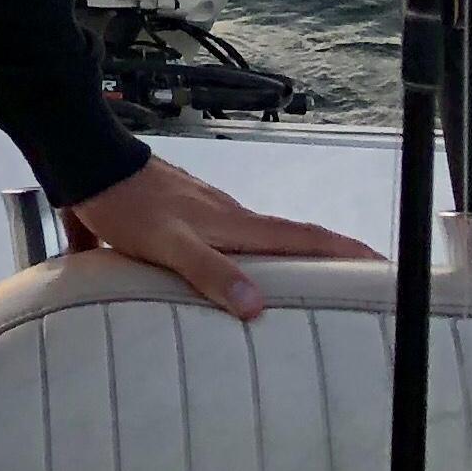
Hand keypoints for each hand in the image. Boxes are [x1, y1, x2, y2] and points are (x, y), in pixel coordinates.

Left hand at [63, 155, 377, 319]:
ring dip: (283, 264)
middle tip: (355, 288)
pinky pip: (222, 245)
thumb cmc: (129, 205)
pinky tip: (227, 283)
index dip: (345, 251)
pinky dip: (240, 263)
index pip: (303, 237)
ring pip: (254, 243)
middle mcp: (228, 217)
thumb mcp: (169, 244)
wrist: (86, 163)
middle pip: (288, 241)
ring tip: (300, 295)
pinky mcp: (179, 217)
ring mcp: (205, 214)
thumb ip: (210, 273)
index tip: (385, 264)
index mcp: (235, 223)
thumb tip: (259, 308)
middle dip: (325, 261)